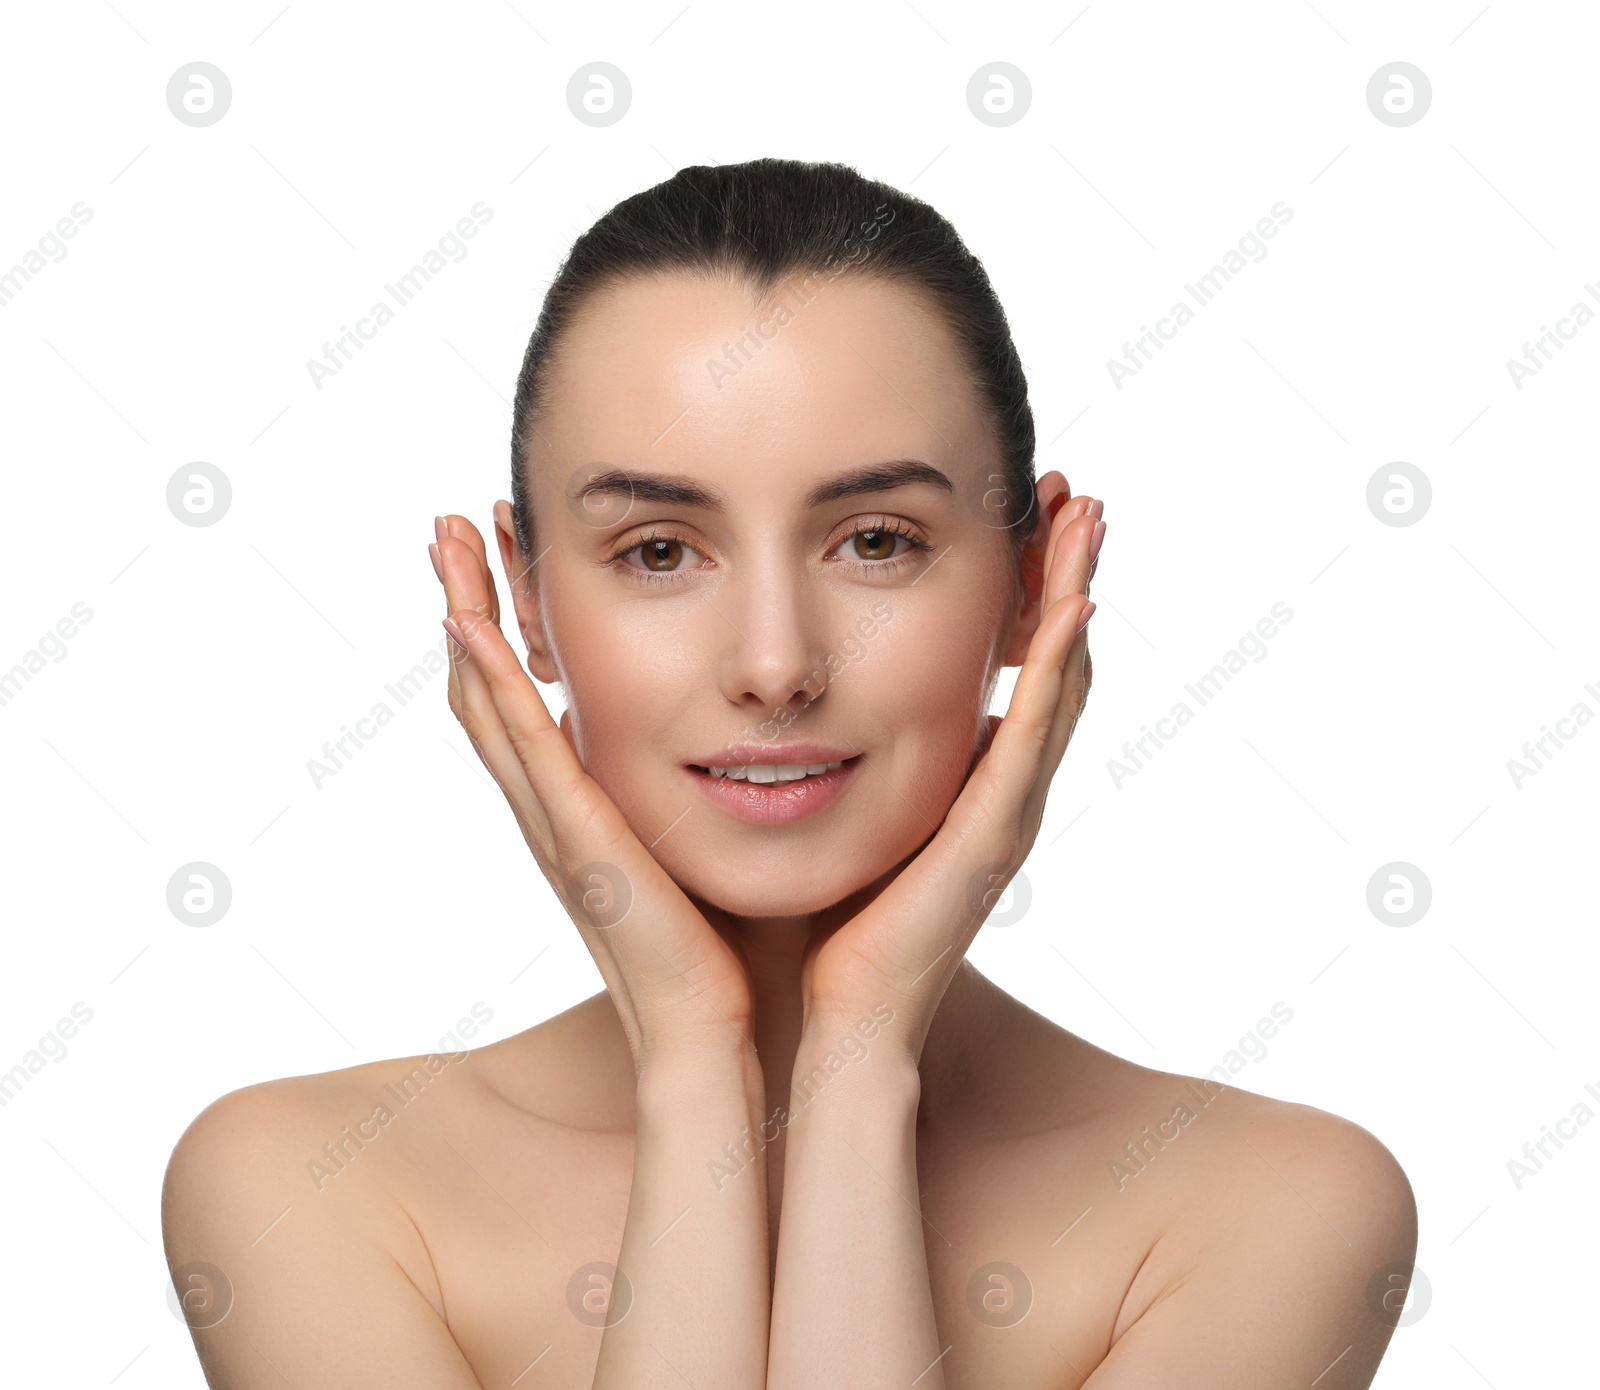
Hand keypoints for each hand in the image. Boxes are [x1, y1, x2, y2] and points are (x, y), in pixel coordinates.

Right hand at [430, 513, 756, 1071]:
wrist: (715, 1038)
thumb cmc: (727, 950)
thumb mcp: (713, 842)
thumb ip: (718, 788)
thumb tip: (763, 732)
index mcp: (587, 808)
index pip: (537, 697)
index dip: (516, 624)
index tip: (515, 549)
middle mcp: (557, 809)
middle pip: (494, 685)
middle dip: (473, 599)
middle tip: (453, 521)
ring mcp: (557, 824)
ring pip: (492, 701)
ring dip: (467, 617)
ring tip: (445, 539)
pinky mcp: (576, 843)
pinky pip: (524, 749)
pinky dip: (492, 685)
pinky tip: (468, 624)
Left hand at [797, 491, 1103, 1059]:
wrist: (834, 1027)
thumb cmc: (822, 929)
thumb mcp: (827, 815)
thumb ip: (826, 758)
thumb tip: (779, 699)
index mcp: (959, 786)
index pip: (1006, 671)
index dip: (1023, 597)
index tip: (1022, 518)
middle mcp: (996, 793)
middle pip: (1048, 663)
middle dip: (1063, 576)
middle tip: (1078, 497)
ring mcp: (1005, 814)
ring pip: (1058, 684)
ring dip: (1075, 597)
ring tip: (1091, 519)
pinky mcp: (994, 838)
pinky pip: (1036, 737)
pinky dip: (1060, 671)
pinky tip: (1074, 608)